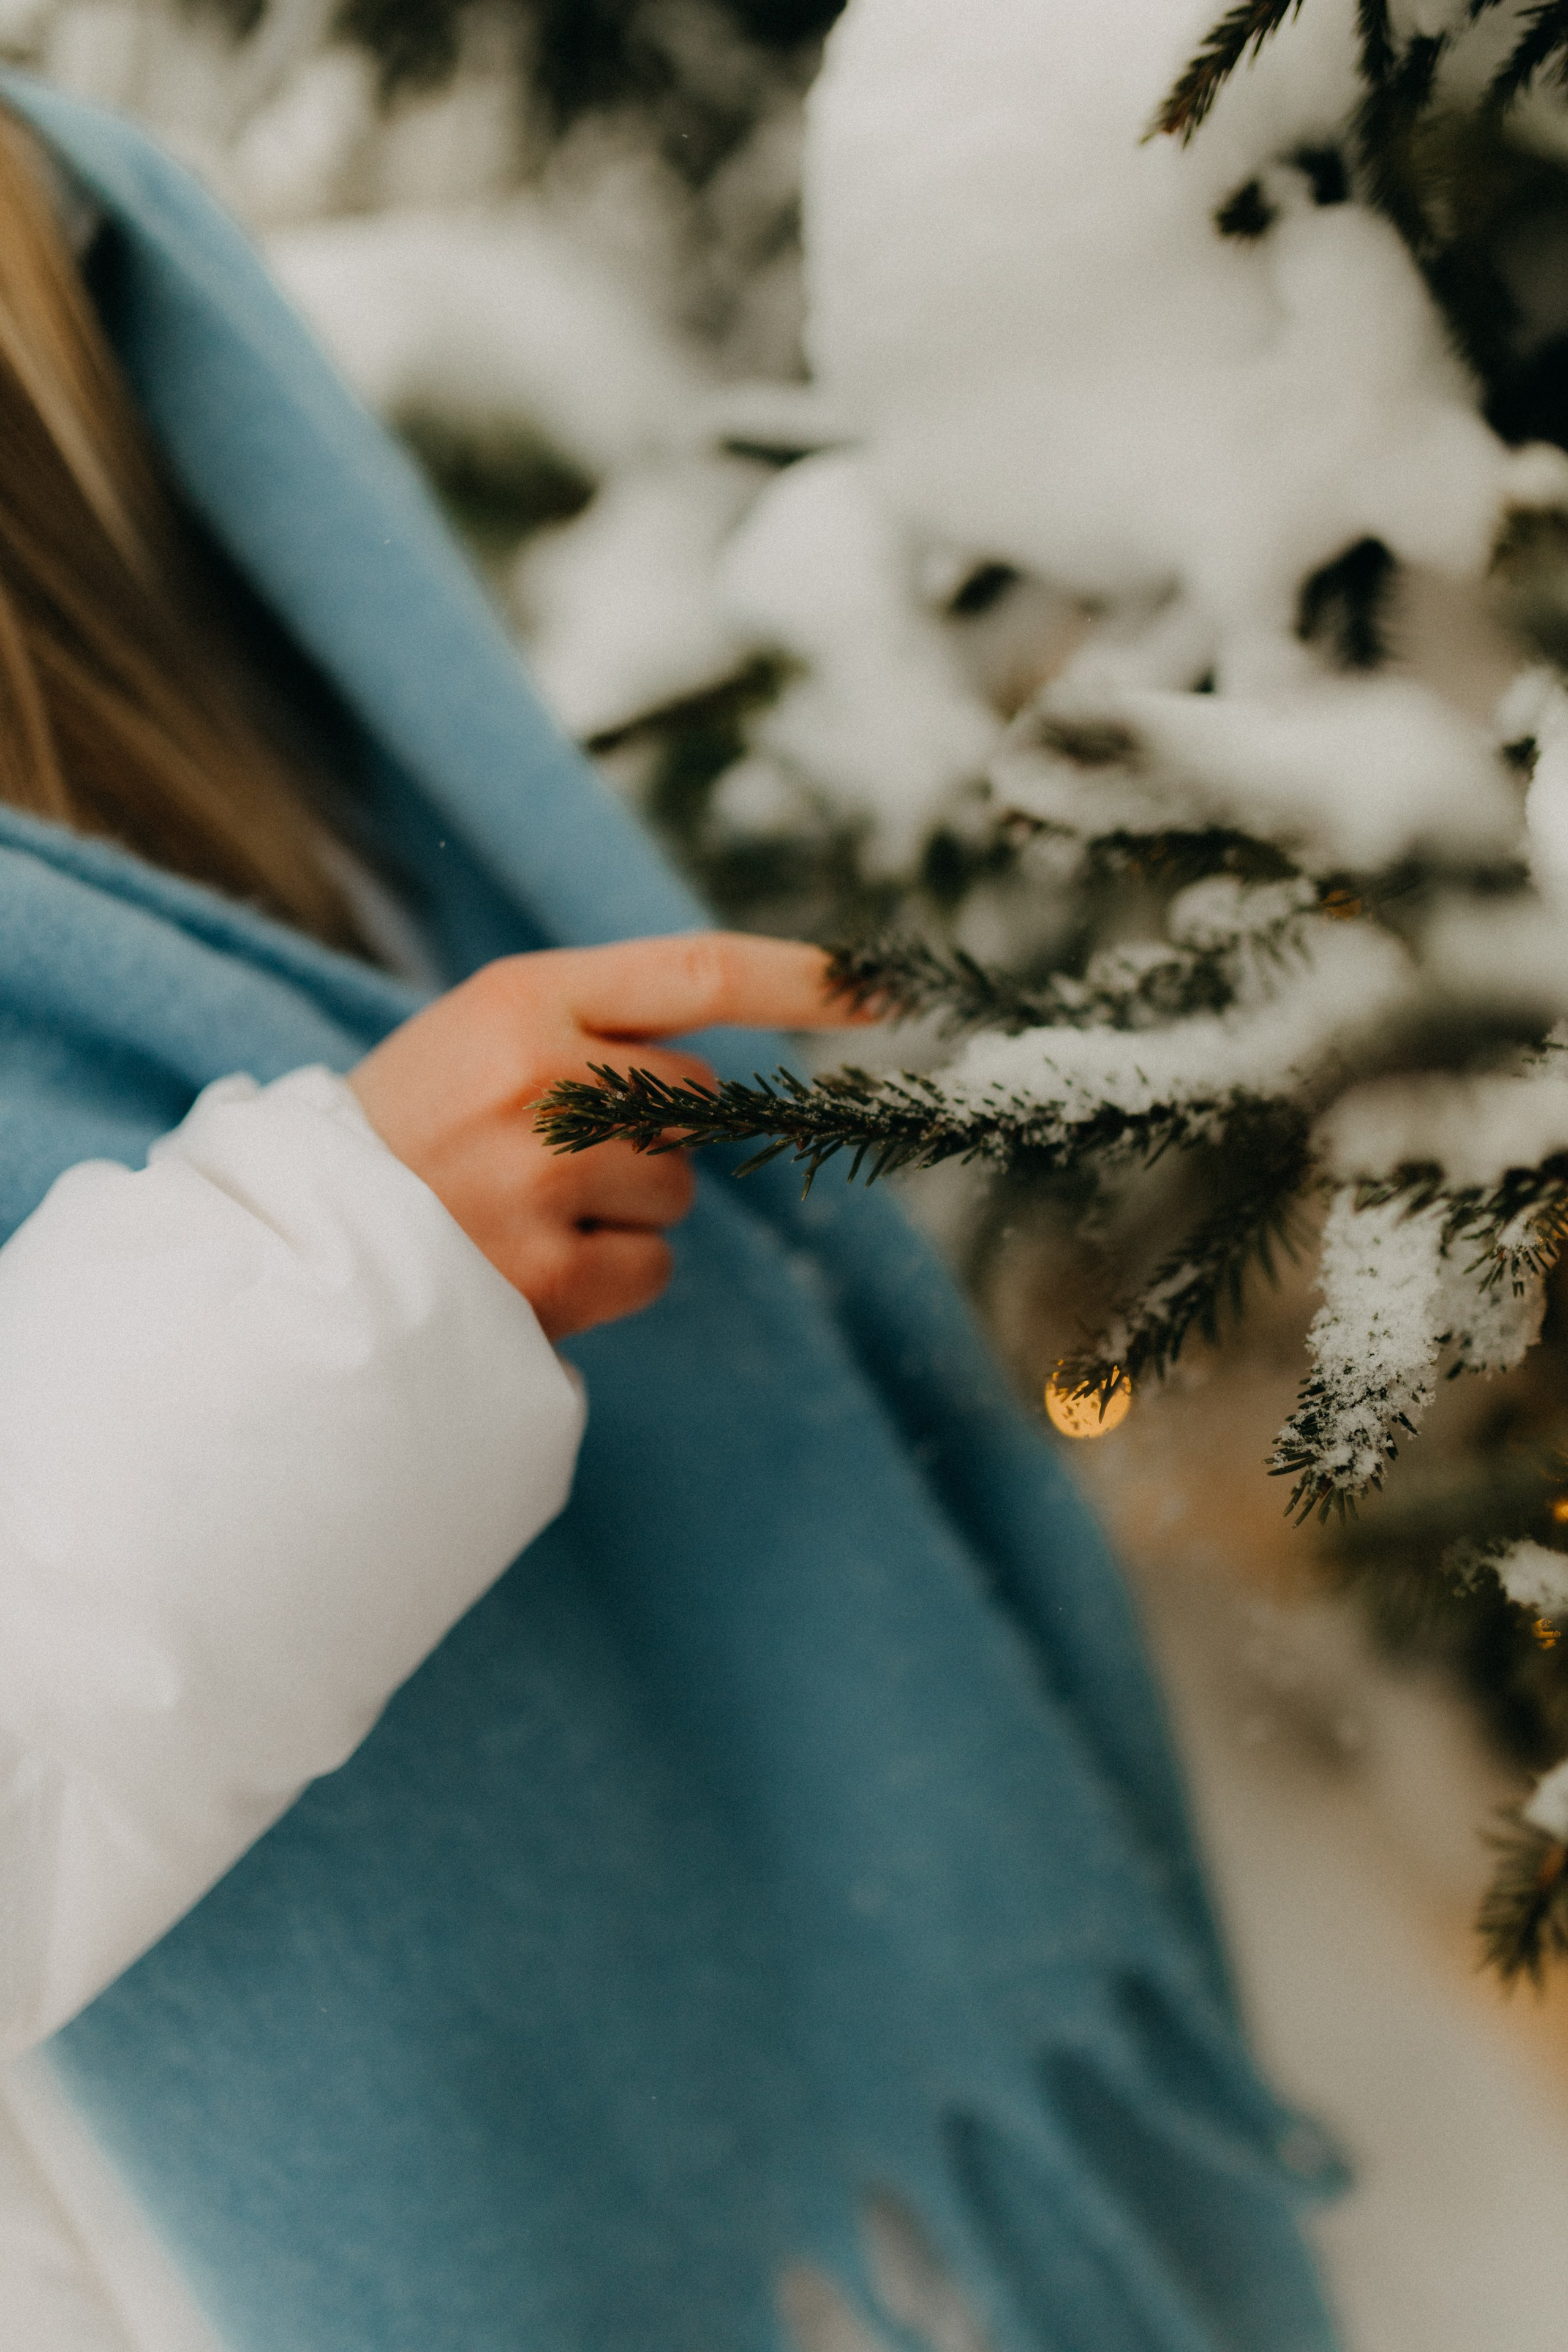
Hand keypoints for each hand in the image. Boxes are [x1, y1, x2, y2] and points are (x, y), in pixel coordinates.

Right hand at [348, 932, 868, 1339]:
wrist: (292, 1246)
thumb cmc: (402, 1138)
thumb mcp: (474, 1041)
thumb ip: (587, 1033)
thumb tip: (715, 1081)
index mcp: (519, 1000)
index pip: (695, 972)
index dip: (802, 981)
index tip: (883, 990)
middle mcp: (538, 1080)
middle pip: (691, 1102)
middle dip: (651, 1133)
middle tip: (552, 1154)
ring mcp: (542, 1181)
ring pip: (678, 1192)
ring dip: (626, 1209)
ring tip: (522, 1213)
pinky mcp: (547, 1275)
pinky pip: (652, 1269)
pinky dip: (611, 1276)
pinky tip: (529, 1267)